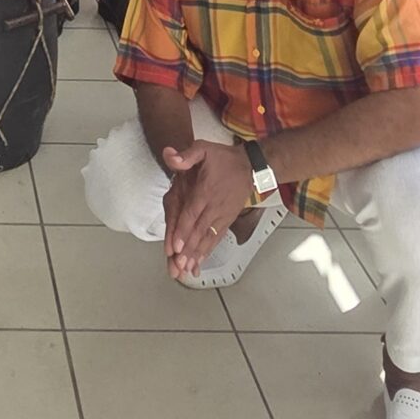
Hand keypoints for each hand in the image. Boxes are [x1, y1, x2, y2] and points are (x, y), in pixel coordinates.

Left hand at [159, 138, 257, 280]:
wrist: (250, 166)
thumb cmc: (224, 158)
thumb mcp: (204, 148)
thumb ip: (187, 155)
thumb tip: (169, 154)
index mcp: (205, 191)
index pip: (192, 213)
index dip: (183, 230)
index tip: (176, 246)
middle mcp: (214, 207)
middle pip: (198, 231)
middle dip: (187, 249)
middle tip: (177, 265)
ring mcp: (222, 215)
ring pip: (207, 238)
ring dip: (196, 254)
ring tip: (186, 269)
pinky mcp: (227, 220)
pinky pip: (216, 237)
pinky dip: (208, 250)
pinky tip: (199, 262)